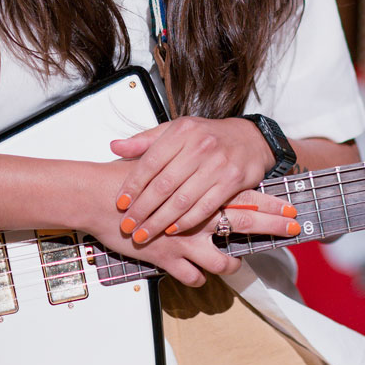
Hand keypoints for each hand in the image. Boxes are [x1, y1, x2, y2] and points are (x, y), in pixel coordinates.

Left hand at [109, 117, 300, 250]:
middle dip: (143, 209)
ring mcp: (217, 164)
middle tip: (128, 226)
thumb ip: (145, 141)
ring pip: (183, 199)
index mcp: (181, 132)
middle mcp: (199, 146)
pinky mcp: (232, 181)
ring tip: (144, 233)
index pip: (150, 162)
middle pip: (164, 184)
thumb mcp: (176, 130)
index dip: (133, 185)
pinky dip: (187, 221)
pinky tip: (172, 230)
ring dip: (160, 221)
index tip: (120, 203)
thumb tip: (115, 146)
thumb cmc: (207, 136)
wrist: (249, 138)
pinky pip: (205, 207)